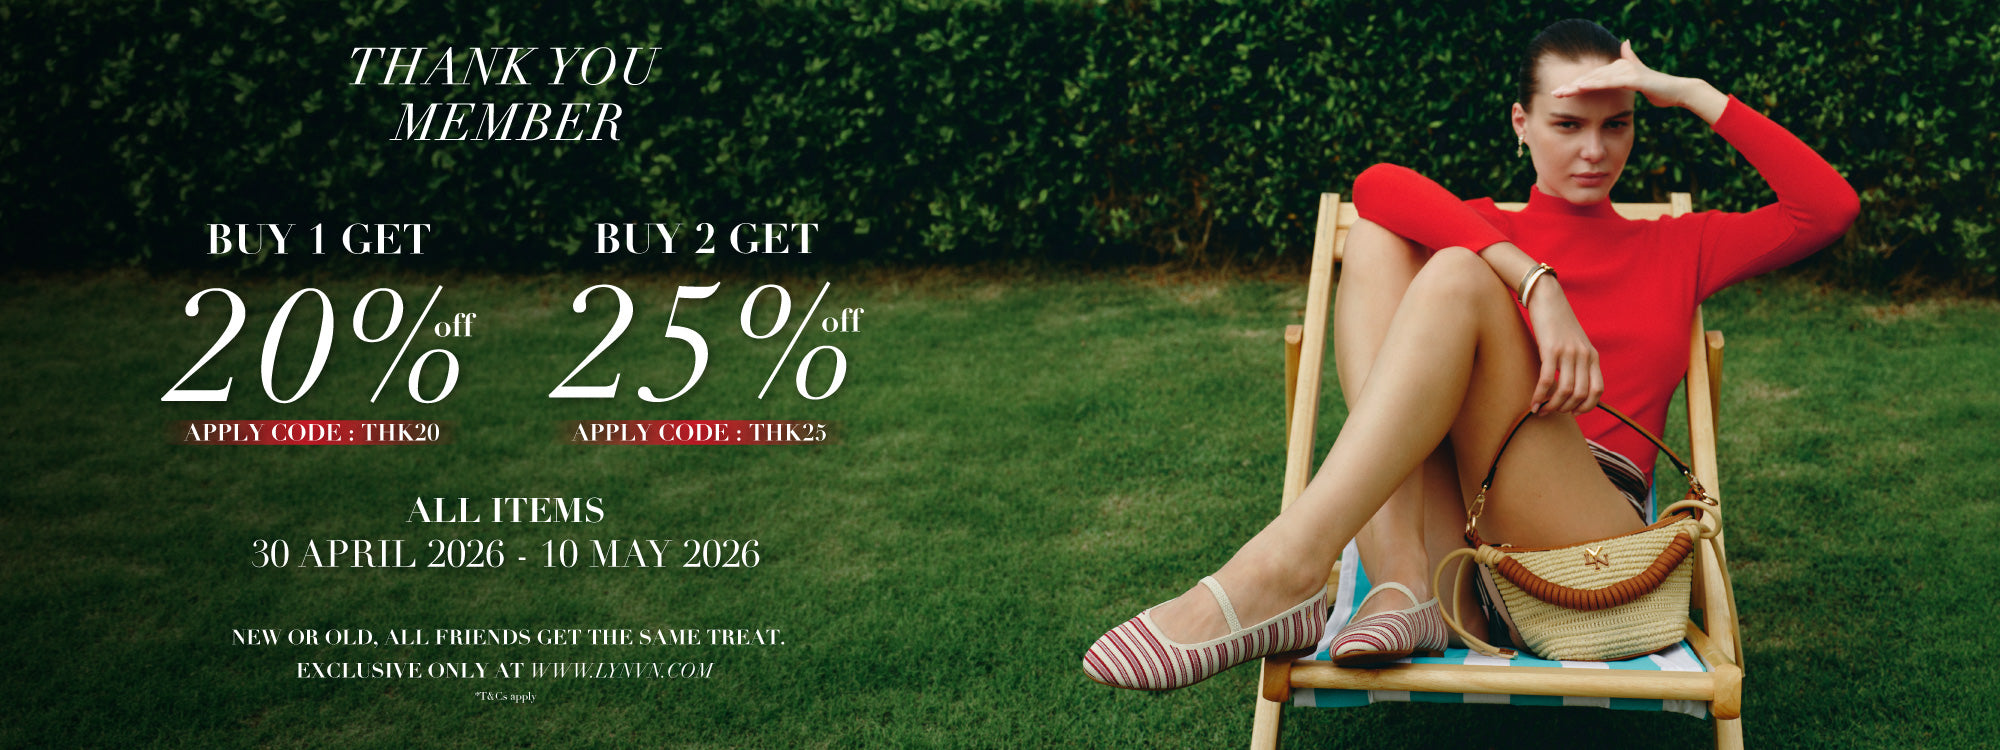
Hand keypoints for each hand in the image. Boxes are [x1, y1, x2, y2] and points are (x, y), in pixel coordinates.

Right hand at [1524, 280, 1602, 414]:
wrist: (1547, 298)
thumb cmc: (1558, 322)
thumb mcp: (1575, 342)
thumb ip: (1578, 361)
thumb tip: (1572, 385)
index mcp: (1592, 355)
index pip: (1598, 390)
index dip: (1587, 407)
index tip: (1573, 412)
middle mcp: (1584, 355)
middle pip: (1581, 394)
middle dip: (1565, 409)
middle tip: (1551, 411)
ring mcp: (1568, 353)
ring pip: (1565, 391)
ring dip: (1552, 406)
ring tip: (1541, 409)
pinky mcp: (1550, 349)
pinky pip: (1548, 380)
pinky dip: (1539, 396)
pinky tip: (1533, 402)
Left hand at [1549, 40, 1727, 122]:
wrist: (1678, 91)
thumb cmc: (1659, 89)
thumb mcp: (1640, 78)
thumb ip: (1630, 63)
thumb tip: (1625, 43)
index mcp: (1618, 69)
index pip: (1592, 78)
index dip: (1575, 86)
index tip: (1559, 93)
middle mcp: (1620, 66)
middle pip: (1590, 77)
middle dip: (1570, 86)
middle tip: (1553, 93)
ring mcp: (1626, 70)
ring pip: (1596, 79)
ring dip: (1577, 85)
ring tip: (1561, 92)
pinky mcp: (1633, 77)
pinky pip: (1609, 81)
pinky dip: (1594, 84)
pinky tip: (1581, 88)